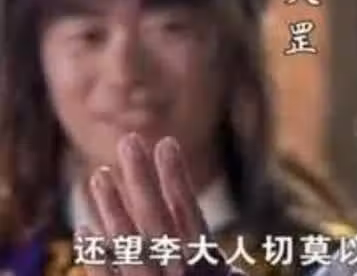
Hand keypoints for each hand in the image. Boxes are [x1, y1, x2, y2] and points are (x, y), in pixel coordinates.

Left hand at [77, 133, 237, 275]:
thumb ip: (219, 268)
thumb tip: (224, 248)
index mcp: (205, 269)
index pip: (189, 215)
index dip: (176, 179)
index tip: (166, 144)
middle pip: (155, 222)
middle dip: (141, 179)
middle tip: (129, 141)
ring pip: (127, 247)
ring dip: (111, 209)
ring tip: (97, 176)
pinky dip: (96, 255)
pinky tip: (85, 227)